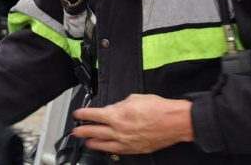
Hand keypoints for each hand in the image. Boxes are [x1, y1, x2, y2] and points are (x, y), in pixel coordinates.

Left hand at [71, 94, 193, 154]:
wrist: (175, 122)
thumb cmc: (158, 108)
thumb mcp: (133, 98)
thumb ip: (119, 105)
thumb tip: (112, 108)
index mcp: (116, 115)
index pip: (93, 115)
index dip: (82, 114)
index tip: (77, 114)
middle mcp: (119, 131)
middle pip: (94, 132)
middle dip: (82, 131)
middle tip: (75, 131)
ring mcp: (127, 142)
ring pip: (104, 145)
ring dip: (93, 143)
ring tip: (86, 143)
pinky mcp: (135, 150)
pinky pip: (118, 152)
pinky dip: (109, 150)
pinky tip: (106, 149)